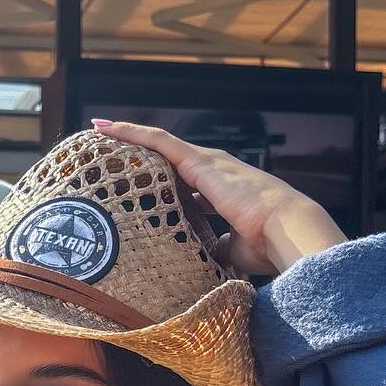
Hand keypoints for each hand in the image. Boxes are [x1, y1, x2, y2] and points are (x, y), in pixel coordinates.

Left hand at [90, 119, 345, 275]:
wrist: (286, 230)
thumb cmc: (267, 245)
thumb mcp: (234, 250)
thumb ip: (216, 247)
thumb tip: (202, 257)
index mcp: (222, 189)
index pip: (184, 179)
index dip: (161, 177)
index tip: (139, 178)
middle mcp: (214, 170)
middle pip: (167, 157)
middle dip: (138, 153)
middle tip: (108, 150)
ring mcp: (206, 162)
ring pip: (158, 143)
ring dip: (128, 136)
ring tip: (99, 130)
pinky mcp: (198, 162)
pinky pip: (158, 141)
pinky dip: (131, 133)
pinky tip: (106, 128)